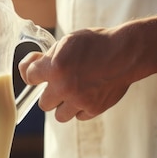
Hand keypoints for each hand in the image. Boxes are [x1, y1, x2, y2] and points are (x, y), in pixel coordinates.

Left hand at [19, 27, 139, 121]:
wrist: (126, 53)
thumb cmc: (97, 43)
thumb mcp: (68, 41)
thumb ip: (50, 56)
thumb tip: (33, 65)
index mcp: (55, 67)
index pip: (29, 77)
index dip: (33, 74)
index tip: (38, 73)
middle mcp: (64, 87)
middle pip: (44, 103)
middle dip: (50, 93)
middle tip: (59, 85)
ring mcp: (79, 100)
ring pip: (59, 116)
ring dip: (63, 105)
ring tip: (73, 93)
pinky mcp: (94, 109)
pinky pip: (79, 116)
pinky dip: (81, 108)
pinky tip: (88, 95)